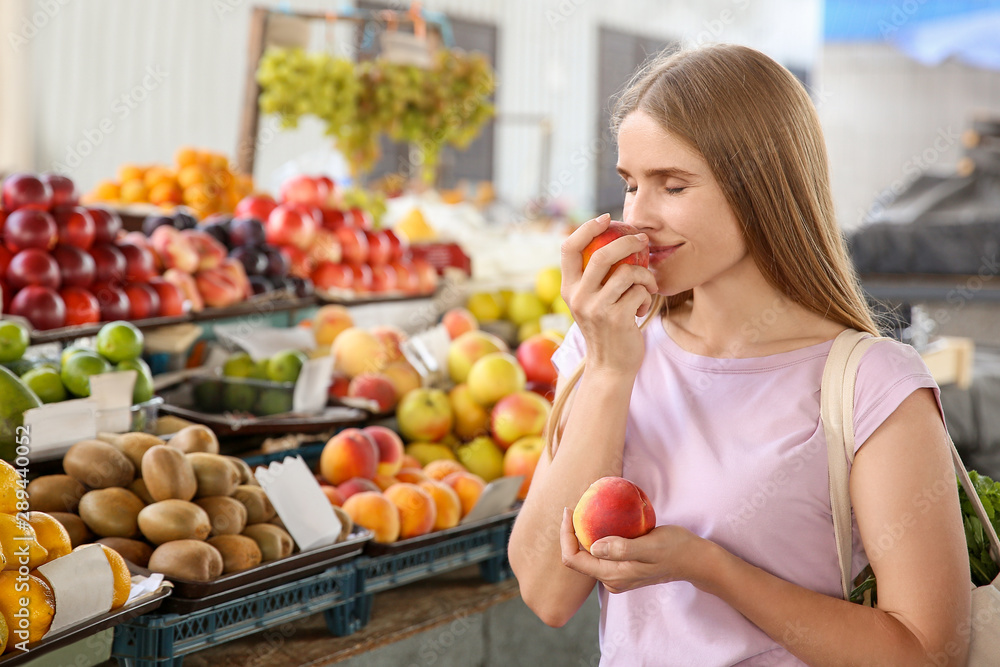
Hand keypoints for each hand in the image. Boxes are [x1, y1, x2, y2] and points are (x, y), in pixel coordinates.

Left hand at [559, 508, 703, 593]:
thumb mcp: (650, 546)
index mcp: (612, 576)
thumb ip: (622, 548)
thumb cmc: (675, 549)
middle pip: (578, 557)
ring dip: (583, 533)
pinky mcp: (623, 568)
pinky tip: (602, 518)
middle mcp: (610, 579)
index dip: (565, 535)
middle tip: (576, 505)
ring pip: (588, 554)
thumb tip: (594, 547)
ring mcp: (616, 575)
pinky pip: (601, 552)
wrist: (695, 560)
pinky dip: (597, 535)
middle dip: (571, 532)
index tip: (569, 510)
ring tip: (586, 509)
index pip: (573, 559)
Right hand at [560, 214, 657, 376]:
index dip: (587, 228)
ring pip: (627, 273)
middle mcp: (578, 297)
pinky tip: (642, 306)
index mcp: (568, 288)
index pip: (568, 248)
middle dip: (627, 242)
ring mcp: (596, 308)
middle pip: (602, 254)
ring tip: (648, 284)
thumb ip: (594, 278)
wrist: (610, 366)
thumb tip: (613, 240)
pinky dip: (647, 295)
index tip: (607, 218)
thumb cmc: (606, 329)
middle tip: (642, 240)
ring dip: (645, 274)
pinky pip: (639, 292)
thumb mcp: (591, 302)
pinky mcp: (616, 318)